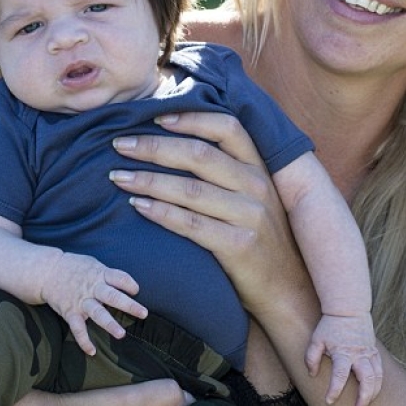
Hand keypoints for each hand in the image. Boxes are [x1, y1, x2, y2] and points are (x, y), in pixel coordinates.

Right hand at [40, 251, 146, 354]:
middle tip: (144, 313)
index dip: (129, 283)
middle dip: (129, 305)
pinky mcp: (70, 312)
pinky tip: (92, 351)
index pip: (119, 277)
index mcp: (99, 274)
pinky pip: (77, 329)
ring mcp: (81, 301)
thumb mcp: (93, 264)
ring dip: (109, 324)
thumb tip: (126, 283)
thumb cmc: (75, 267)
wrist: (47, 271)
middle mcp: (92, 287)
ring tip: (121, 334)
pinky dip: (84, 341)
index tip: (136, 290)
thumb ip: (107, 274)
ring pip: (97, 313)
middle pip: (112, 296)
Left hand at [109, 112, 313, 316]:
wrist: (287, 288)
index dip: (190, 118)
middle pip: (199, 154)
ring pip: (190, 189)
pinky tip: (138, 206)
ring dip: (148, 179)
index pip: (226, 128)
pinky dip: (160, 213)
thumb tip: (178, 143)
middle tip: (119, 144)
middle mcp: (257, 186)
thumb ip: (228, 170)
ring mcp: (250, 216)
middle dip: (153, 147)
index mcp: (259, 167)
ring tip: (119, 176)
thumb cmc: (260, 236)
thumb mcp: (255, 196)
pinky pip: (191, 224)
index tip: (154, 117)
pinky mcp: (239, 246)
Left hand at [305, 312, 382, 405]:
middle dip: (364, 397)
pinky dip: (378, 383)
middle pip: (366, 379)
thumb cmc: (330, 325)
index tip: (329, 401)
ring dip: (373, 393)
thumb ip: (311, 357)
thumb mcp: (316, 339)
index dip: (335, 390)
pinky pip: (380, 371)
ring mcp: (369, 353)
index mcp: (343, 352)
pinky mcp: (374, 352)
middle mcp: (358, 354)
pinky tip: (373, 391)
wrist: (349, 309)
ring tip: (366, 404)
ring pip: (377, 377)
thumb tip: (312, 374)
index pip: (340, 375)